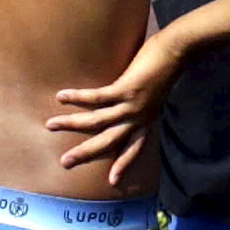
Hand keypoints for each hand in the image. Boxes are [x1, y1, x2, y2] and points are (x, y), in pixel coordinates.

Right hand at [46, 40, 183, 186]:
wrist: (178, 48)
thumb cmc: (166, 65)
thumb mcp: (155, 90)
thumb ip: (142, 99)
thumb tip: (125, 95)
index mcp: (147, 118)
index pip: (135, 147)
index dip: (123, 163)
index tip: (112, 181)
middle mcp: (139, 117)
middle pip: (109, 141)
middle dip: (86, 152)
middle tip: (64, 162)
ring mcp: (132, 105)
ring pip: (97, 122)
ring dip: (72, 124)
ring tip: (50, 125)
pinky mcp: (126, 89)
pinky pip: (96, 98)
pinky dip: (77, 97)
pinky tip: (61, 96)